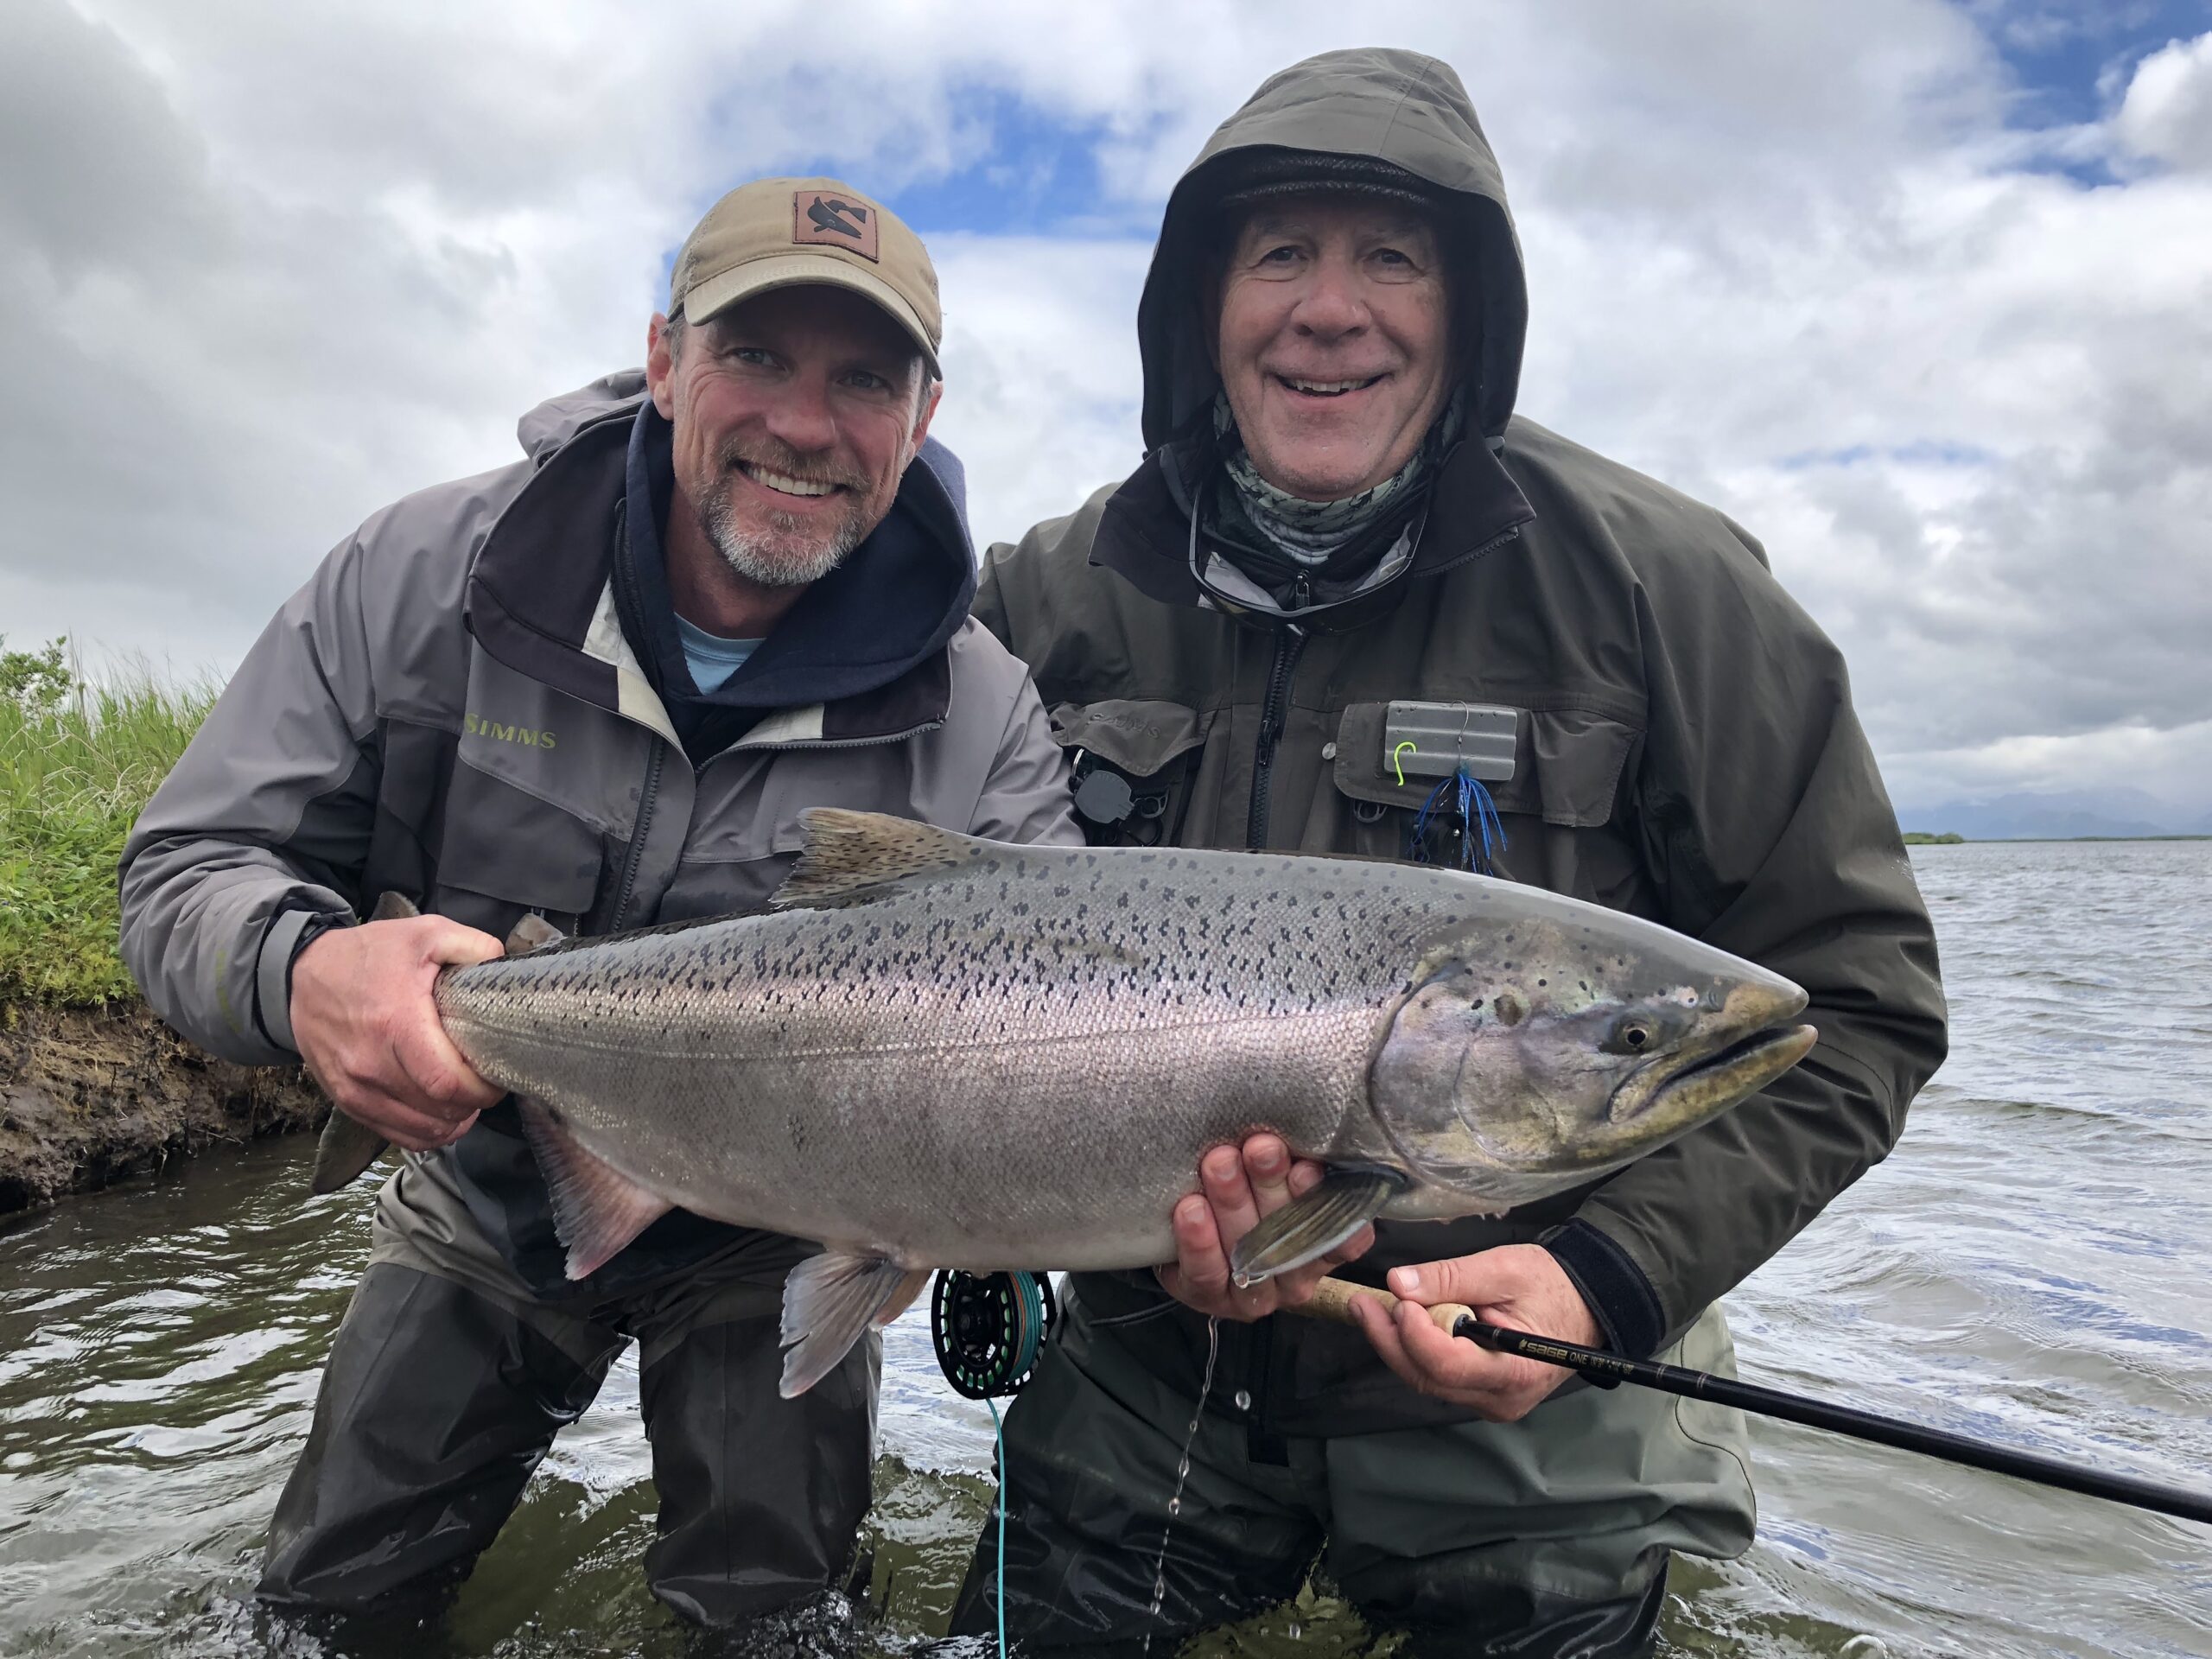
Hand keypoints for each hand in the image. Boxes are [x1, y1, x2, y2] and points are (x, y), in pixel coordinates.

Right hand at [291, 915, 506, 1150]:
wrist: (303, 973)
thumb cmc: (369, 954)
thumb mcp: (425, 933)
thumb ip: (472, 945)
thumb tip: (502, 964)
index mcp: (396, 1023)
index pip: (448, 1083)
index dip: (483, 1090)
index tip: (499, 1077)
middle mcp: (371, 1064)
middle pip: (438, 1110)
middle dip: (474, 1102)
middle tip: (487, 1084)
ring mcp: (355, 1087)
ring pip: (420, 1129)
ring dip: (452, 1120)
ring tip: (466, 1098)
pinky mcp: (346, 1100)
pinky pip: (395, 1135)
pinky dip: (425, 1132)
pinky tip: (441, 1114)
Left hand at [1154, 1134, 1375, 1321]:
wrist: (1190, 1229)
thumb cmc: (1250, 1192)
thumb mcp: (1281, 1178)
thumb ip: (1295, 1162)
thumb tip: (1303, 1122)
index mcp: (1324, 1245)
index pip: (1342, 1234)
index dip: (1328, 1205)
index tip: (1308, 1167)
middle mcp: (1296, 1276)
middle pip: (1289, 1234)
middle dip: (1271, 1185)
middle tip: (1260, 1148)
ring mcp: (1255, 1294)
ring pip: (1248, 1252)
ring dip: (1233, 1202)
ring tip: (1220, 1162)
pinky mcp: (1210, 1298)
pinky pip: (1207, 1273)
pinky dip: (1199, 1239)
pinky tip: (1191, 1208)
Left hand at [1347, 1244, 1602, 1421]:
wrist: (1584, 1306)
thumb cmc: (1550, 1284)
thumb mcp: (1503, 1268)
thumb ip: (1451, 1277)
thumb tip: (1399, 1282)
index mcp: (1515, 1370)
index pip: (1448, 1365)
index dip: (1416, 1334)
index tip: (1397, 1300)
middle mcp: (1499, 1398)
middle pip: (1427, 1377)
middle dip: (1389, 1339)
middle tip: (1362, 1303)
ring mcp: (1488, 1400)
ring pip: (1426, 1379)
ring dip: (1397, 1344)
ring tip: (1374, 1308)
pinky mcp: (1480, 1394)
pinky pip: (1436, 1377)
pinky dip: (1415, 1349)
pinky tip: (1401, 1323)